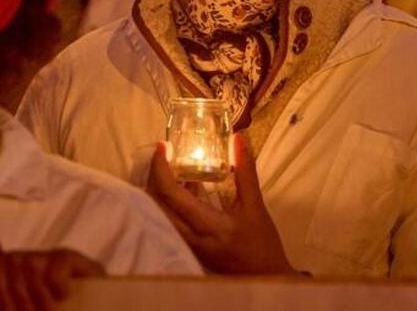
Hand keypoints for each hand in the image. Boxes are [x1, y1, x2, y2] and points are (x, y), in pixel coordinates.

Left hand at [0, 231, 103, 310]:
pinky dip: (57, 283)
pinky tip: (64, 297)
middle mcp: (42, 261)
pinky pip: (59, 263)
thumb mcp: (20, 307)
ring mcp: (63, 261)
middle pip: (12, 261)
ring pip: (31, 264)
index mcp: (24, 273)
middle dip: (16, 297)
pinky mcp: (84, 264)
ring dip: (37, 296)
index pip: (0, 262)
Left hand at [148, 134, 295, 274]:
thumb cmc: (261, 243)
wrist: (264, 277)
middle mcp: (190, 236)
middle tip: (162, 155)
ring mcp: (186, 244)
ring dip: (160, 189)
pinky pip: (169, 220)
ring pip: (160, 213)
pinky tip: (186, 187)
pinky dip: (170, 201)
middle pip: (156, 204)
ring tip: (172, 167)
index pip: (171, 194)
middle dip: (153, 177)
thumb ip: (246, 172)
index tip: (162, 147)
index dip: (161, 168)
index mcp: (206, 225)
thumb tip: (239, 139)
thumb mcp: (255, 206)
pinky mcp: (188, 247)